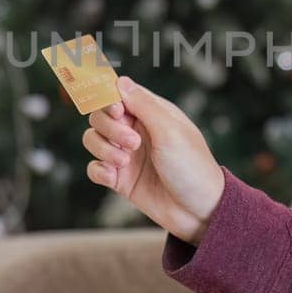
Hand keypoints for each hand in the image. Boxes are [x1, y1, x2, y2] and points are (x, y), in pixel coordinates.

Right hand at [83, 76, 224, 245]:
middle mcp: (136, 130)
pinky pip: (94, 168)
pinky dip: (99, 171)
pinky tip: (114, 178)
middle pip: (99, 115)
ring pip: (92, 139)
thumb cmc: (192, 167)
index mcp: (152, 113)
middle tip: (133, 144)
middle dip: (109, 128)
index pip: (118, 93)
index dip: (109, 99)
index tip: (117, 112)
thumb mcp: (170, 131)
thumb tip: (119, 80)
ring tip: (125, 162)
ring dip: (103, 149)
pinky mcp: (120, 179)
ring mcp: (126, 154)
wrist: (199, 212)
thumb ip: (143, 105)